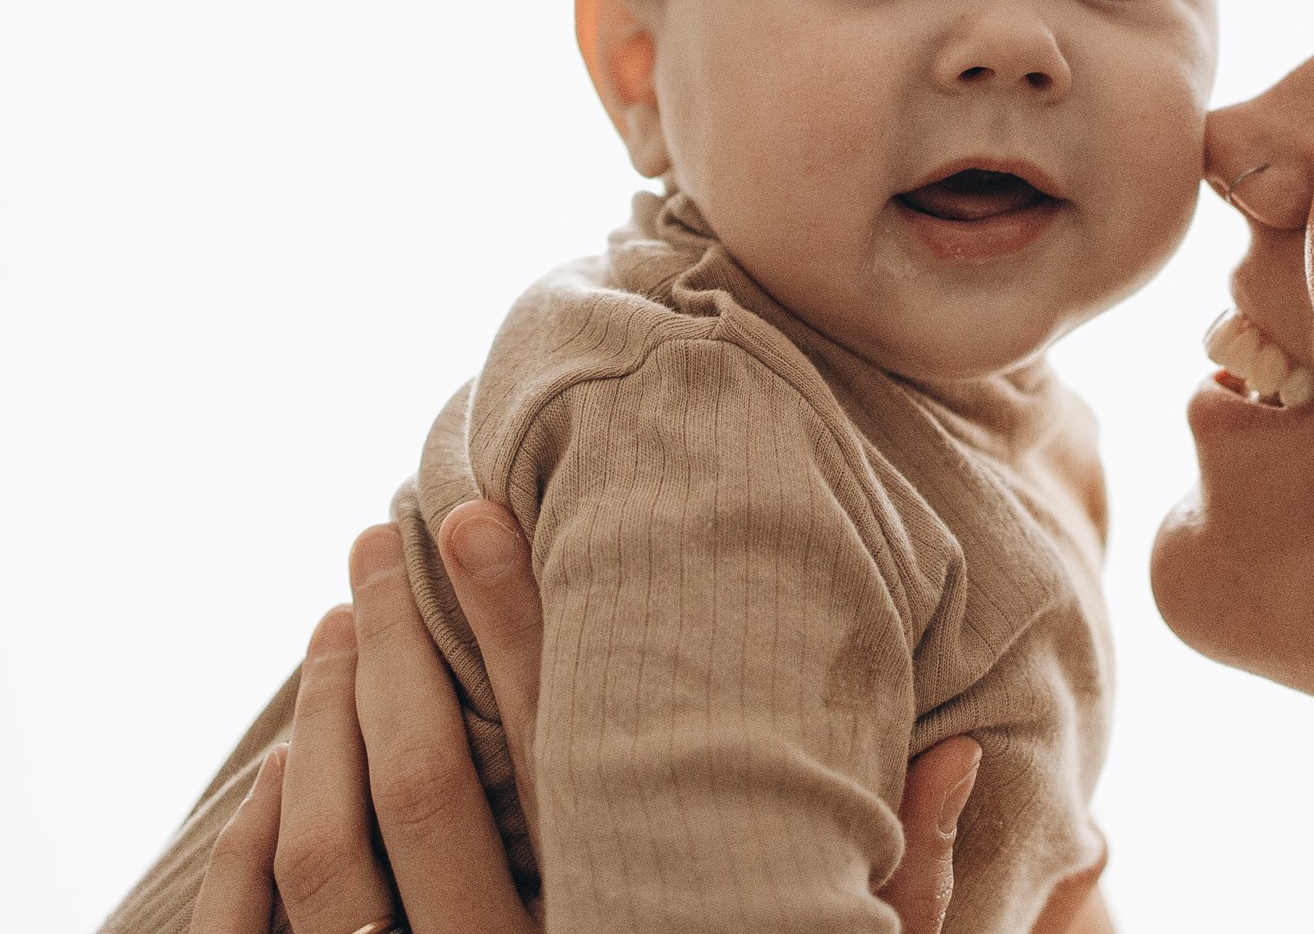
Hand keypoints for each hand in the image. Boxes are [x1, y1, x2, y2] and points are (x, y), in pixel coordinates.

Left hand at [188, 503, 989, 933]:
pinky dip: (260, 846)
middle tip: (374, 539)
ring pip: (330, 855)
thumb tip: (959, 752)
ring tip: (336, 623)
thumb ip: (916, 888)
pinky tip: (282, 769)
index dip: (515, 621)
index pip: (562, 745)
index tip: (468, 514)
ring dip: (323, 724)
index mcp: (634, 924)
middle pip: (420, 782)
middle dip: (392, 644)